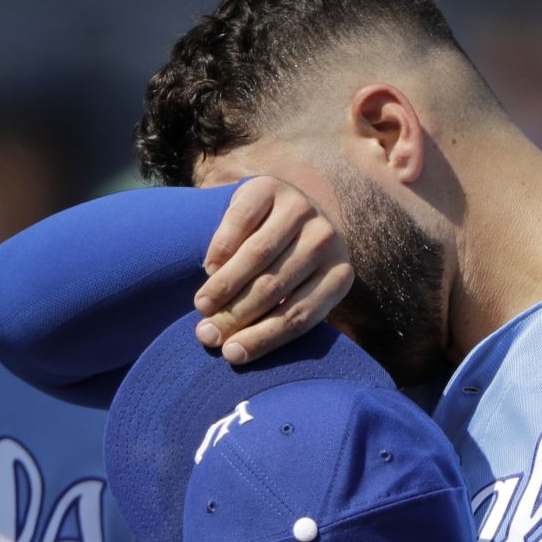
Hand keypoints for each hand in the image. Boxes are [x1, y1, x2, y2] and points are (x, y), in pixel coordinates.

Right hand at [192, 176, 353, 363]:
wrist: (281, 211)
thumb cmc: (286, 267)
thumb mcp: (295, 293)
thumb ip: (275, 318)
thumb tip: (231, 351)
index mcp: (340, 274)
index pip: (299, 316)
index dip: (263, 339)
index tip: (231, 355)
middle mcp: (327, 238)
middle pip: (275, 287)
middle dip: (236, 316)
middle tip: (206, 335)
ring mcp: (301, 208)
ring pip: (256, 257)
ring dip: (223, 287)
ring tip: (202, 307)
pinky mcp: (269, 187)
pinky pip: (238, 225)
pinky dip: (220, 252)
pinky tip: (208, 270)